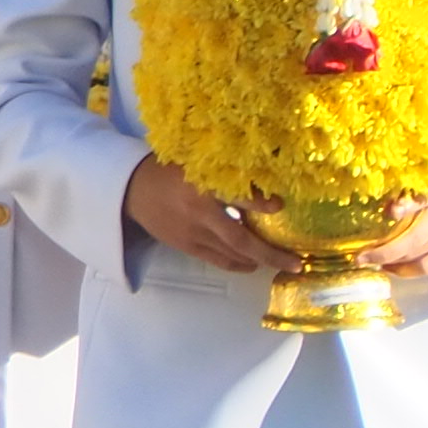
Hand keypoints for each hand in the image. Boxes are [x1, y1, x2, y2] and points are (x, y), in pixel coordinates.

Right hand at [124, 154, 277, 275]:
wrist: (130, 190)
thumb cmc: (169, 170)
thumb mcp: (196, 163)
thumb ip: (226, 172)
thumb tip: (263, 184)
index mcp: (201, 186)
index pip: (235, 197)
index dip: (259, 204)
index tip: (280, 205)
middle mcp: (198, 214)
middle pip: (240, 240)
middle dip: (271, 254)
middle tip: (297, 262)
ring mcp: (191, 234)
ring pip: (232, 254)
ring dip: (259, 260)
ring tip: (282, 264)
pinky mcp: (185, 245)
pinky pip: (217, 259)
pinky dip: (238, 264)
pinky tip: (252, 264)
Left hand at [371, 170, 427, 280]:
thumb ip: (413, 193)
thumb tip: (383, 209)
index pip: (421, 199)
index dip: (405, 206)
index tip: (389, 211)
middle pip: (413, 239)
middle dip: (383, 252)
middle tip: (359, 257)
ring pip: (418, 256)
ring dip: (391, 262)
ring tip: (371, 262)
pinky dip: (407, 270)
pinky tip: (392, 268)